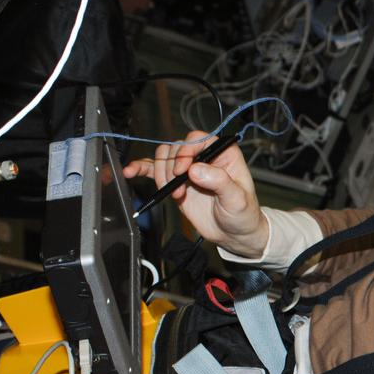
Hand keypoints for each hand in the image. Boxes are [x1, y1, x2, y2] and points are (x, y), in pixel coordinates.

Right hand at [123, 131, 269, 258]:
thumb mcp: (237, 199)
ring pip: (164, 158)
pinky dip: (141, 169)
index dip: (186, 151)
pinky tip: (130, 171)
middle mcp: (203, 157)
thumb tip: (195, 169)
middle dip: (172, 166)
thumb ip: (219, 181)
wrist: (234, 233)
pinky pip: (154, 170)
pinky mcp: (176, 182)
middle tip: (178, 188)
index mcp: (223, 153)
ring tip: (175, 194)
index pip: (198, 140)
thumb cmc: (243, 214)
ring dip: (162, 175)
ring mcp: (187, 169)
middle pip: (176, 147)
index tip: (183, 171)